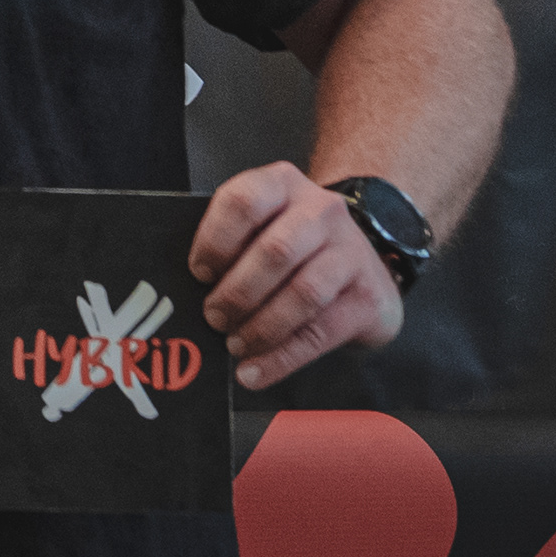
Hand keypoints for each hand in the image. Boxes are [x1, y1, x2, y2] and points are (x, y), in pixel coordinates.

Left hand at [189, 160, 405, 391]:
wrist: (366, 262)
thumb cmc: (294, 246)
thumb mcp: (264, 226)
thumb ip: (232, 245)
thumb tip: (187, 291)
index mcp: (282, 185)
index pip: (243, 202)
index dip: (215, 240)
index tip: (198, 274)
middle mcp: (321, 211)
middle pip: (275, 252)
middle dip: (237, 292)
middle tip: (213, 319)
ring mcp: (351, 252)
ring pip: (303, 294)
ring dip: (262, 327)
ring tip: (235, 346)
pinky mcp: (368, 296)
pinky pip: (321, 332)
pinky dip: (282, 358)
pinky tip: (256, 372)